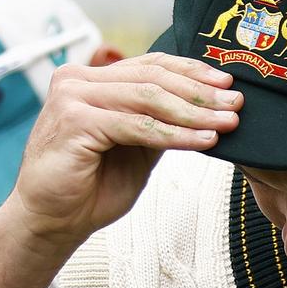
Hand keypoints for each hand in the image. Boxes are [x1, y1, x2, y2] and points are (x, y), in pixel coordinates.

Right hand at [1, 52, 242, 251]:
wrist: (51, 222)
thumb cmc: (90, 187)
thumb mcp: (135, 147)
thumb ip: (159, 121)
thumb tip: (207, 105)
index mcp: (89, 79)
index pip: (149, 65)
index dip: (191, 71)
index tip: (227, 82)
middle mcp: (77, 79)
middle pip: (152, 77)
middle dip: (200, 91)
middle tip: (236, 103)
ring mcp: (72, 97)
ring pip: (148, 99)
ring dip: (194, 112)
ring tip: (226, 123)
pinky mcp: (74, 121)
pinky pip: (137, 126)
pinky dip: (175, 134)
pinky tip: (203, 141)